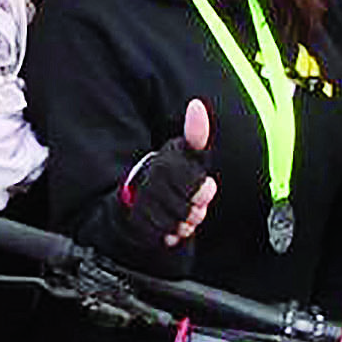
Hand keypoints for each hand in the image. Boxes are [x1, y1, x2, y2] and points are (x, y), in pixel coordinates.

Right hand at [122, 99, 216, 246]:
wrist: (141, 192)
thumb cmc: (173, 172)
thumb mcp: (188, 152)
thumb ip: (196, 132)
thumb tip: (197, 105)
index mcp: (165, 163)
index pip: (194, 184)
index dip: (204, 191)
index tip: (207, 189)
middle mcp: (149, 182)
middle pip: (186, 210)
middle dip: (196, 212)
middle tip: (195, 206)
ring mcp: (140, 203)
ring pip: (172, 225)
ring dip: (183, 225)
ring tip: (183, 216)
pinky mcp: (133, 221)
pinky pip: (158, 236)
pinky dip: (169, 235)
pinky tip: (171, 226)